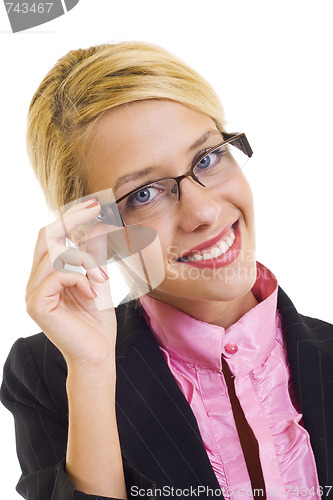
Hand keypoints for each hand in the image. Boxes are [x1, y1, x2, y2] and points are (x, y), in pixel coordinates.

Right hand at [25, 198, 116, 367]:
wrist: (98, 353)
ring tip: (101, 279)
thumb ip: (93, 253)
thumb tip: (97, 224)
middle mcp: (35, 280)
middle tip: (97, 209)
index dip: (69, 216)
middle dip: (73, 219)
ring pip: (57, 254)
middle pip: (47, 236)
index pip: (51, 236)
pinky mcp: (36, 304)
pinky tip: (91, 294)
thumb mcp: (98, 277)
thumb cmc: (98, 320)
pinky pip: (58, 274)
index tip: (93, 202)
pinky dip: (81, 278)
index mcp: (47, 274)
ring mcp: (33, 292)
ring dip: (86, 262)